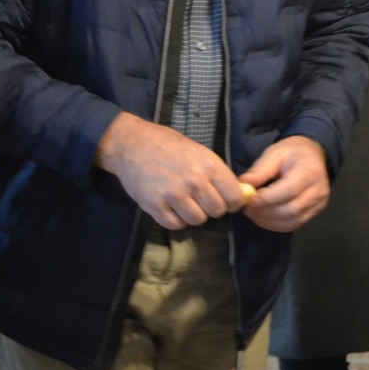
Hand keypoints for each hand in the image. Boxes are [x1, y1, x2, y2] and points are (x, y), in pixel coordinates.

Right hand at [96, 112, 244, 228]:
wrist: (131, 144)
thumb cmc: (167, 144)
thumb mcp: (198, 151)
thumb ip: (216, 173)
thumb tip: (237, 194)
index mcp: (209, 164)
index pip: (234, 197)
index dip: (232, 202)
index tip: (225, 201)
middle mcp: (194, 181)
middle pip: (217, 211)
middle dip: (211, 208)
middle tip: (201, 199)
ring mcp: (174, 195)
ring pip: (197, 220)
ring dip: (193, 214)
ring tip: (184, 202)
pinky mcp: (155, 206)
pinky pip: (175, 225)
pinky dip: (175, 220)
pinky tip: (171, 207)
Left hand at [238, 135, 329, 232]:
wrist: (312, 155)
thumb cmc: (292, 152)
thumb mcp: (274, 154)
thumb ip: (260, 170)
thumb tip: (243, 184)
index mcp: (310, 171)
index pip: (288, 191)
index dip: (267, 199)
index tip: (249, 200)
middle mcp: (318, 190)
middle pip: (290, 210)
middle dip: (265, 212)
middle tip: (247, 208)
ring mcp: (318, 204)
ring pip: (291, 221)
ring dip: (268, 221)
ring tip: (253, 213)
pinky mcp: (314, 213)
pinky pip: (294, 225)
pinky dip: (275, 225)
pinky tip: (263, 218)